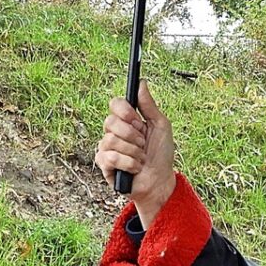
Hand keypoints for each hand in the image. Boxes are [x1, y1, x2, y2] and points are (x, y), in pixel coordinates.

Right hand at [95, 85, 175, 225]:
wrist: (160, 182)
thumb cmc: (161, 155)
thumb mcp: (160, 126)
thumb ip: (149, 105)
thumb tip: (142, 83)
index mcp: (128, 121)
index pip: (115, 104)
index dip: (125, 111)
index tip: (137, 120)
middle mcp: (115, 132)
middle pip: (110, 121)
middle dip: (131, 134)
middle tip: (142, 143)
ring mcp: (108, 148)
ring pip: (110, 140)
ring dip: (132, 151)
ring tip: (141, 159)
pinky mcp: (104, 164)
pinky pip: (109, 157)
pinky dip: (127, 163)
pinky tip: (134, 168)